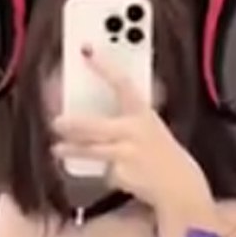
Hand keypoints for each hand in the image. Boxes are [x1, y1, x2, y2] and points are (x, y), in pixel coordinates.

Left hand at [51, 46, 207, 211]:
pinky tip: (118, 174)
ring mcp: (127, 154)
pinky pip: (105, 171)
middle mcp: (134, 131)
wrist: (178, 185)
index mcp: (143, 113)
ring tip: (57, 149)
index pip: (122, 83)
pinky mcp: (121, 174)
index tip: (87, 51)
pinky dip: (106, 172)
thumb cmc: (161, 153)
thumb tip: (92, 113)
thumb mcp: (149, 127)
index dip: (105, 66)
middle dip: (74, 124)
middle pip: (96, 125)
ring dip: (72, 149)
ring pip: (92, 150)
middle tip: (57, 122)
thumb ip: (127, 117)